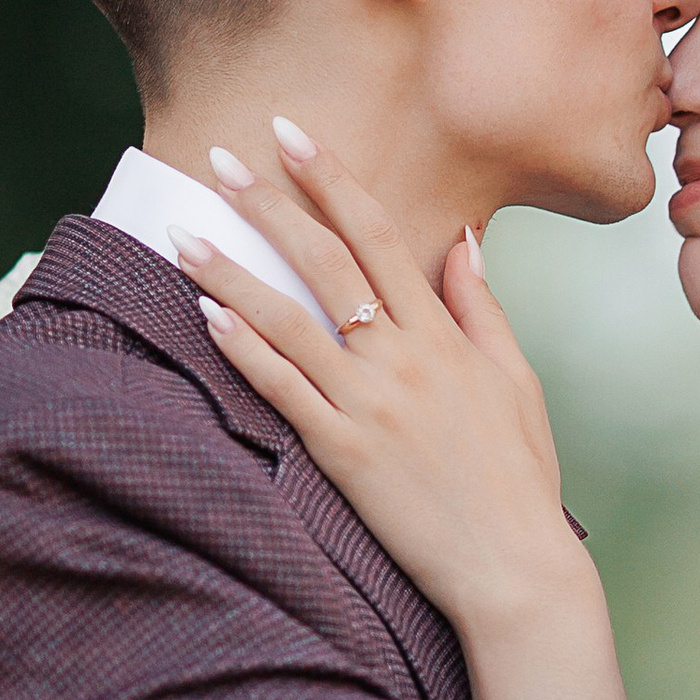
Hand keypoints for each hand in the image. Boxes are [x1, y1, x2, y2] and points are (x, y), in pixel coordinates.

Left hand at [180, 132, 576, 644]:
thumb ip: (480, 307)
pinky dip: (242, 349)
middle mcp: (402, 359)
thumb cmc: (518, 477)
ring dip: (229, 270)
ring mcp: (368, 405)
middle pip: (325, 261)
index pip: (379, 233)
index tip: (292, 133)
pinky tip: (205, 315)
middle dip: (268, 203)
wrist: (513, 565)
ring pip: (287, 320)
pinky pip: (281, 391)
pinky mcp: (342, 453)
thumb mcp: (515, 380)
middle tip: (220, 157)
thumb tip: (463, 239)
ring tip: (181, 231)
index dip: (332, 178)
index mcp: (443, 335)